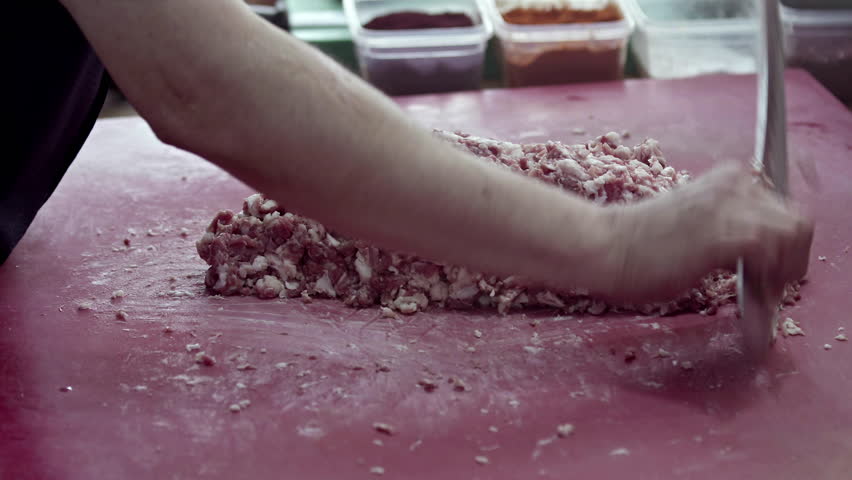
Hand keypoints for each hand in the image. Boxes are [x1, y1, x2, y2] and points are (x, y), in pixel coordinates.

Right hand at [604, 163, 813, 302]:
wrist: (604, 247)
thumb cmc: (636, 245)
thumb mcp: (693, 224)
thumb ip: (727, 230)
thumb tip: (759, 260)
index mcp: (728, 180)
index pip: (783, 211)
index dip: (782, 248)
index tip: (766, 275)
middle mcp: (736, 185)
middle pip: (797, 222)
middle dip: (789, 260)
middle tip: (768, 288)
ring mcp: (732, 207)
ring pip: (795, 235)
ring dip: (783, 271)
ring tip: (760, 294)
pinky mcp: (726, 234)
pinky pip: (774, 254)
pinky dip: (769, 280)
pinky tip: (752, 297)